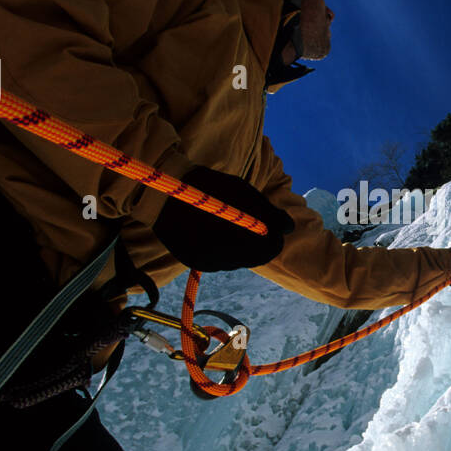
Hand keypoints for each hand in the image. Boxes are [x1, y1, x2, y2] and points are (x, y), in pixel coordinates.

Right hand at [153, 166, 293, 271]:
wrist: (161, 192)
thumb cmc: (207, 186)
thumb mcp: (243, 192)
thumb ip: (269, 212)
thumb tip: (289, 227)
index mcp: (238, 241)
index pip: (270, 249)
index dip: (276, 237)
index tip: (277, 226)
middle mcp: (221, 259)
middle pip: (254, 257)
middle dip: (260, 242)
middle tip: (257, 223)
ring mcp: (206, 263)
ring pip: (237, 260)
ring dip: (243, 246)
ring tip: (235, 223)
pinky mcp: (194, 263)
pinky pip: (218, 260)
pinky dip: (224, 248)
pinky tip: (218, 231)